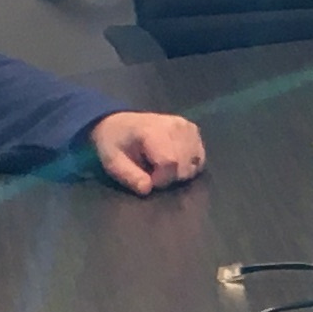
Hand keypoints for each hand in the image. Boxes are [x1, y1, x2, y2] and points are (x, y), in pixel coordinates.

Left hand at [90, 111, 206, 194]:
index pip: (170, 162)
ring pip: (195, 163)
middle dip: (170, 177)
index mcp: (151, 131)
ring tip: (163, 166)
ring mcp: (186, 126)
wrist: (119, 122)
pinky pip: (200, 156)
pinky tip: (176, 162)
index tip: (148, 178)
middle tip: (153, 172)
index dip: (161, 178)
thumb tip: (148, 188)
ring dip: (181, 172)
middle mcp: (174, 126)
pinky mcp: (193, 130)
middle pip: (184, 165)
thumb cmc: (115, 142)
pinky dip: (190, 164)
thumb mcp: (112, 161)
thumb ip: (129, 176)